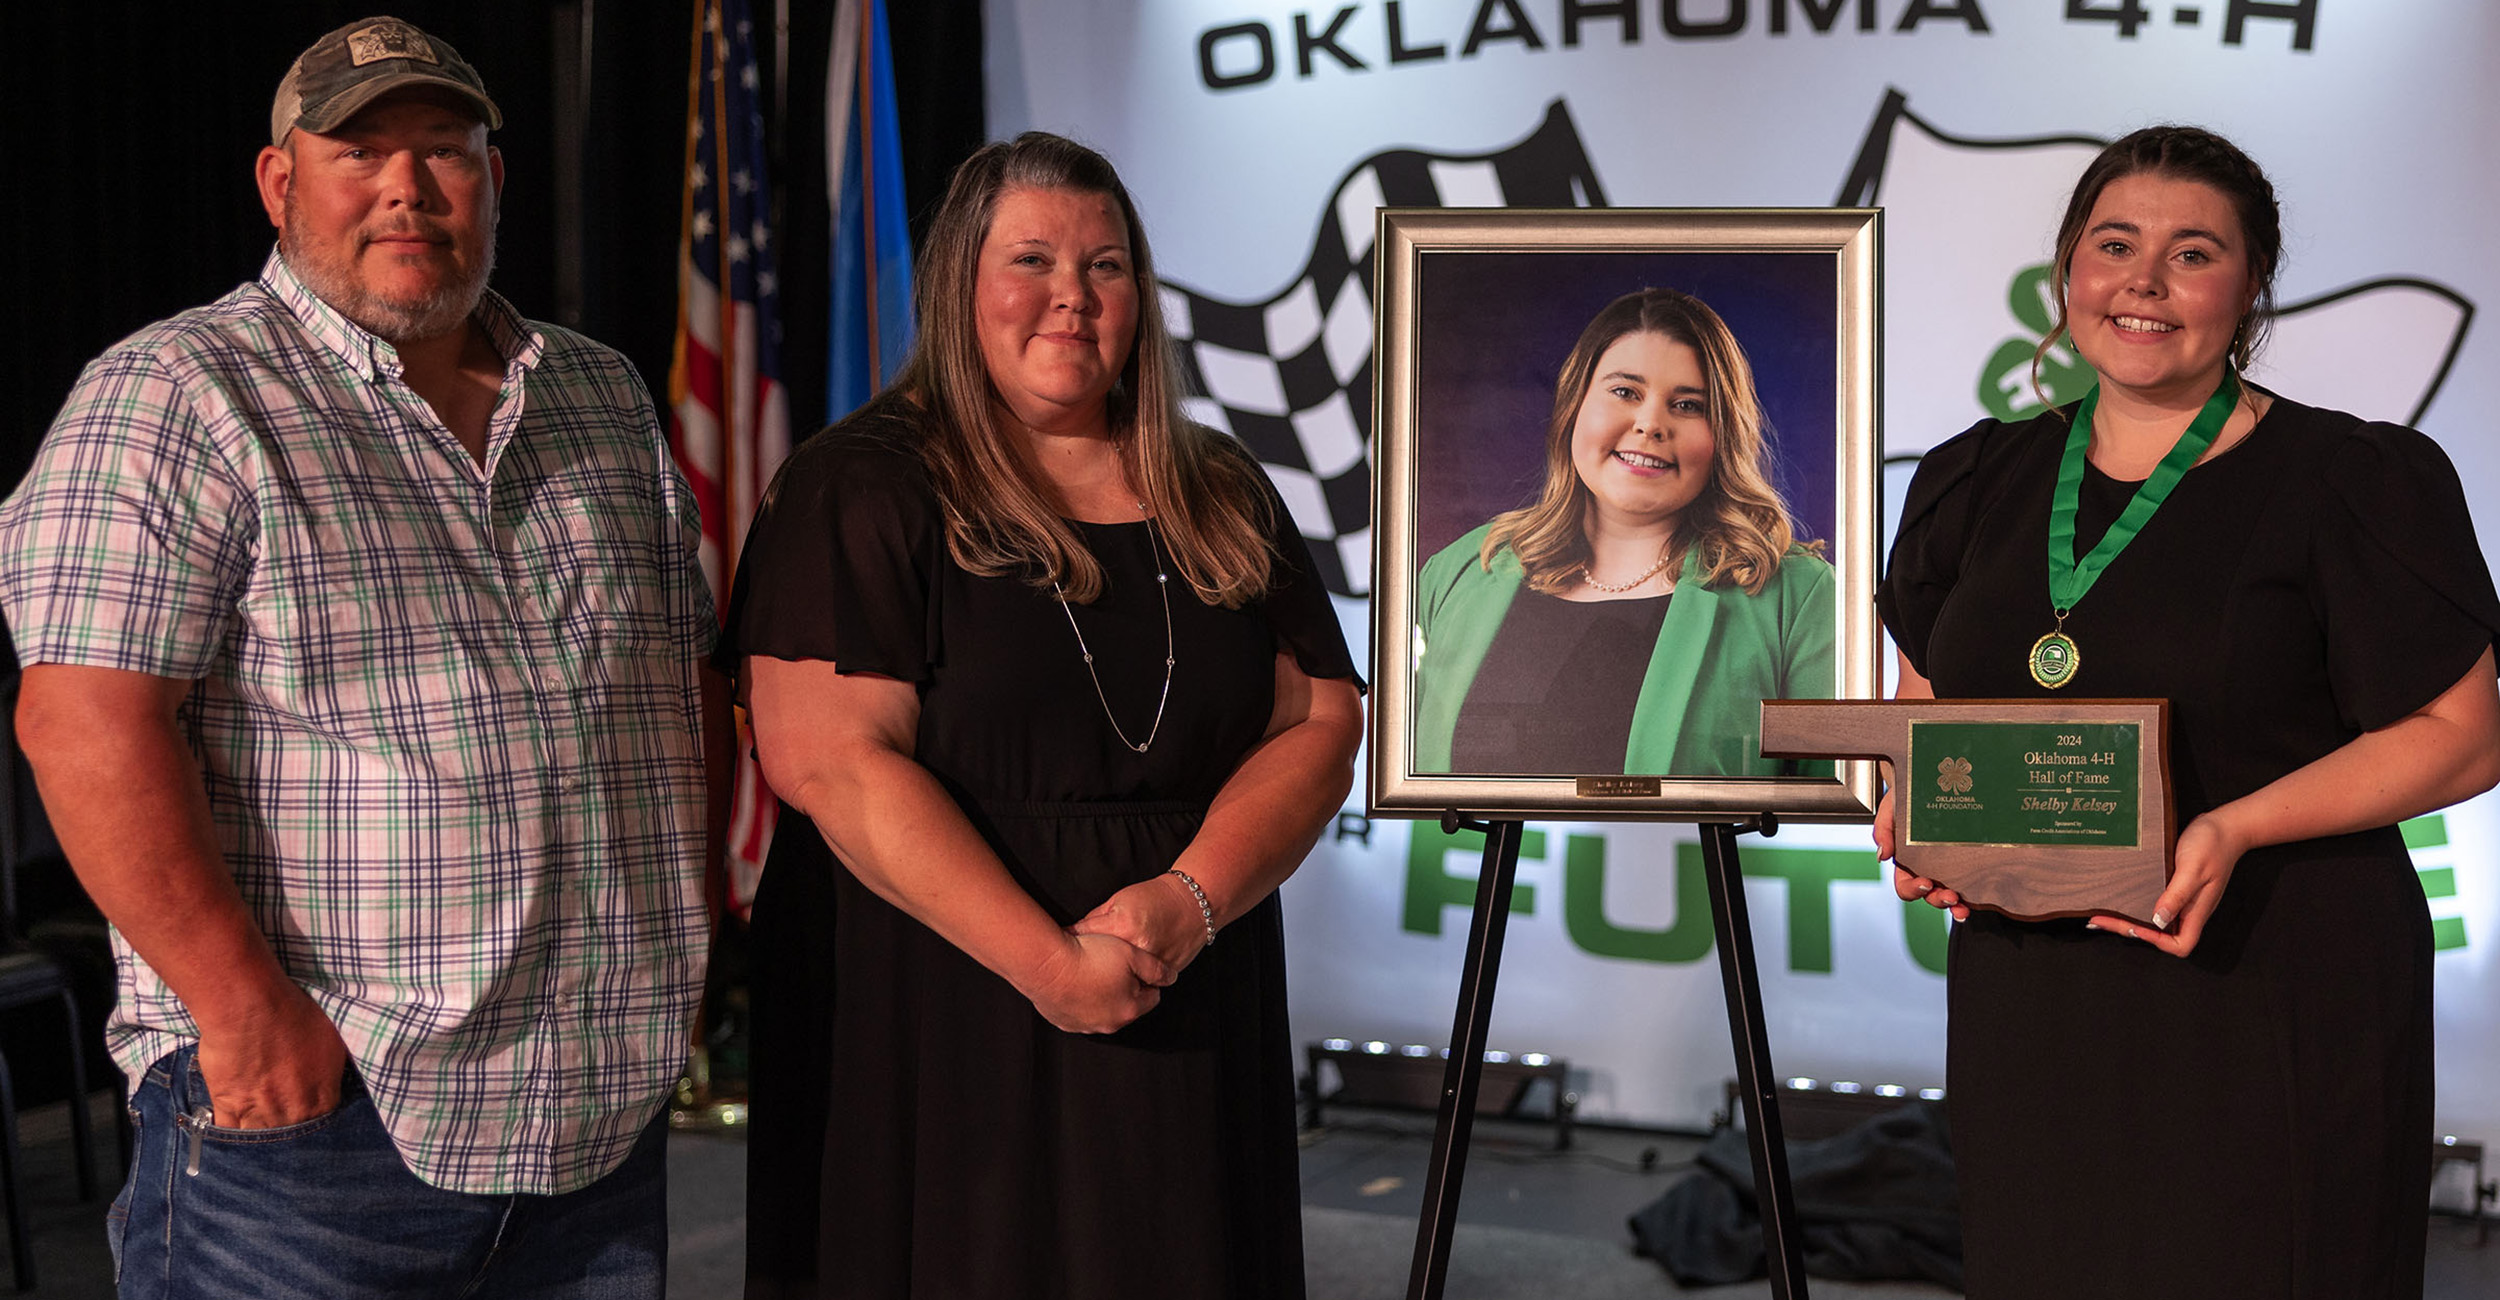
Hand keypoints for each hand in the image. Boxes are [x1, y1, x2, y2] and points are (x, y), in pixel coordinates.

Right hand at [194, 983, 348, 1128]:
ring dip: (261, 1138)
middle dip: (290, 1135)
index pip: (326, 1125)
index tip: (310, 1116)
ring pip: (261, 1141)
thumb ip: (332, 1073)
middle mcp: (292, 1114)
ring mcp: (258, 1114)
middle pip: (293, 1140)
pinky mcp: (227, 1107)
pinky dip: (229, 1136)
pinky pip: (227, 1133)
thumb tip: (331, 1084)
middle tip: (285, 1126)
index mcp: (321, 1098)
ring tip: (260, 1133)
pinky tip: (232, 1135)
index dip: (318, 1121)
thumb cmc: (293, 1015)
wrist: (250, 1009)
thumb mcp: (332, 1042)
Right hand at [1023, 932, 1168, 1033]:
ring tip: (1093, 972)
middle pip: (1128, 1006)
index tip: (1135, 965)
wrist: (1046, 964)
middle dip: (1126, 988)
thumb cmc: (1089, 956)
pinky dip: (1082, 1000)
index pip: (1152, 996)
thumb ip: (1156, 968)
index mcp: (1130, 1009)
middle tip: (1113, 965)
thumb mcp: (1131, 954)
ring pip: (1103, 1010)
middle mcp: (1109, 1024)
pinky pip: (1080, 1013)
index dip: (1147, 978)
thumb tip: (1171, 978)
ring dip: (1103, 995)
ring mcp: (1085, 1026)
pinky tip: (1076, 982)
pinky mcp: (1064, 1022)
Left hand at [1072, 873, 1207, 976]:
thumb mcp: (1119, 900)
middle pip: (1100, 965)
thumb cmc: (1155, 898)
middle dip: (1084, 968)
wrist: (1193, 905)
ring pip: (1121, 980)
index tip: (1055, 953)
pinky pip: (1141, 984)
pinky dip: (1128, 985)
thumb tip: (1071, 936)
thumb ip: (1096, 920)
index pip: (1086, 938)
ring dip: (1105, 983)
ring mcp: (1153, 964)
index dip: (1068, 945)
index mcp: (1123, 926)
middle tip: (1069, 971)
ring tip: (1090, 982)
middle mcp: (1138, 948)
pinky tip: (1115, 985)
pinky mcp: (1164, 974)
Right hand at [1874, 771, 1966, 920]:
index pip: (1905, 885)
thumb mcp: (1891, 808)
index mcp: (1906, 861)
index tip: (1925, 881)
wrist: (1930, 777)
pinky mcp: (1966, 862)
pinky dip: (1971, 897)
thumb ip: (1883, 830)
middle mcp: (1926, 868)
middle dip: (1937, 900)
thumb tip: (1881, 856)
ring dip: (1953, 905)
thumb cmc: (1907, 794)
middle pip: (1928, 895)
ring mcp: (1947, 867)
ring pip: (1947, 895)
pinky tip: (1976, 900)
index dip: (1913, 888)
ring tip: (1962, 906)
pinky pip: (1968, 885)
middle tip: (1949, 896)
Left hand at [2093, 811, 2244, 956]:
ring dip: (2131, 920)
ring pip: (2156, 921)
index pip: (2180, 944)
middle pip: (2162, 935)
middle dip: (2130, 930)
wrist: (2224, 826)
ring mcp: (2184, 900)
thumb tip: (2158, 920)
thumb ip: (2177, 895)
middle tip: (2101, 920)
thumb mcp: (2192, 869)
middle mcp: (2190, 910)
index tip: (2136, 926)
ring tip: (2104, 915)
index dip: (2157, 942)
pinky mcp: (2177, 888)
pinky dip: (2138, 904)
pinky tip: (2122, 898)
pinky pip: (2156, 903)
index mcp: (2197, 911)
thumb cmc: (2212, 845)